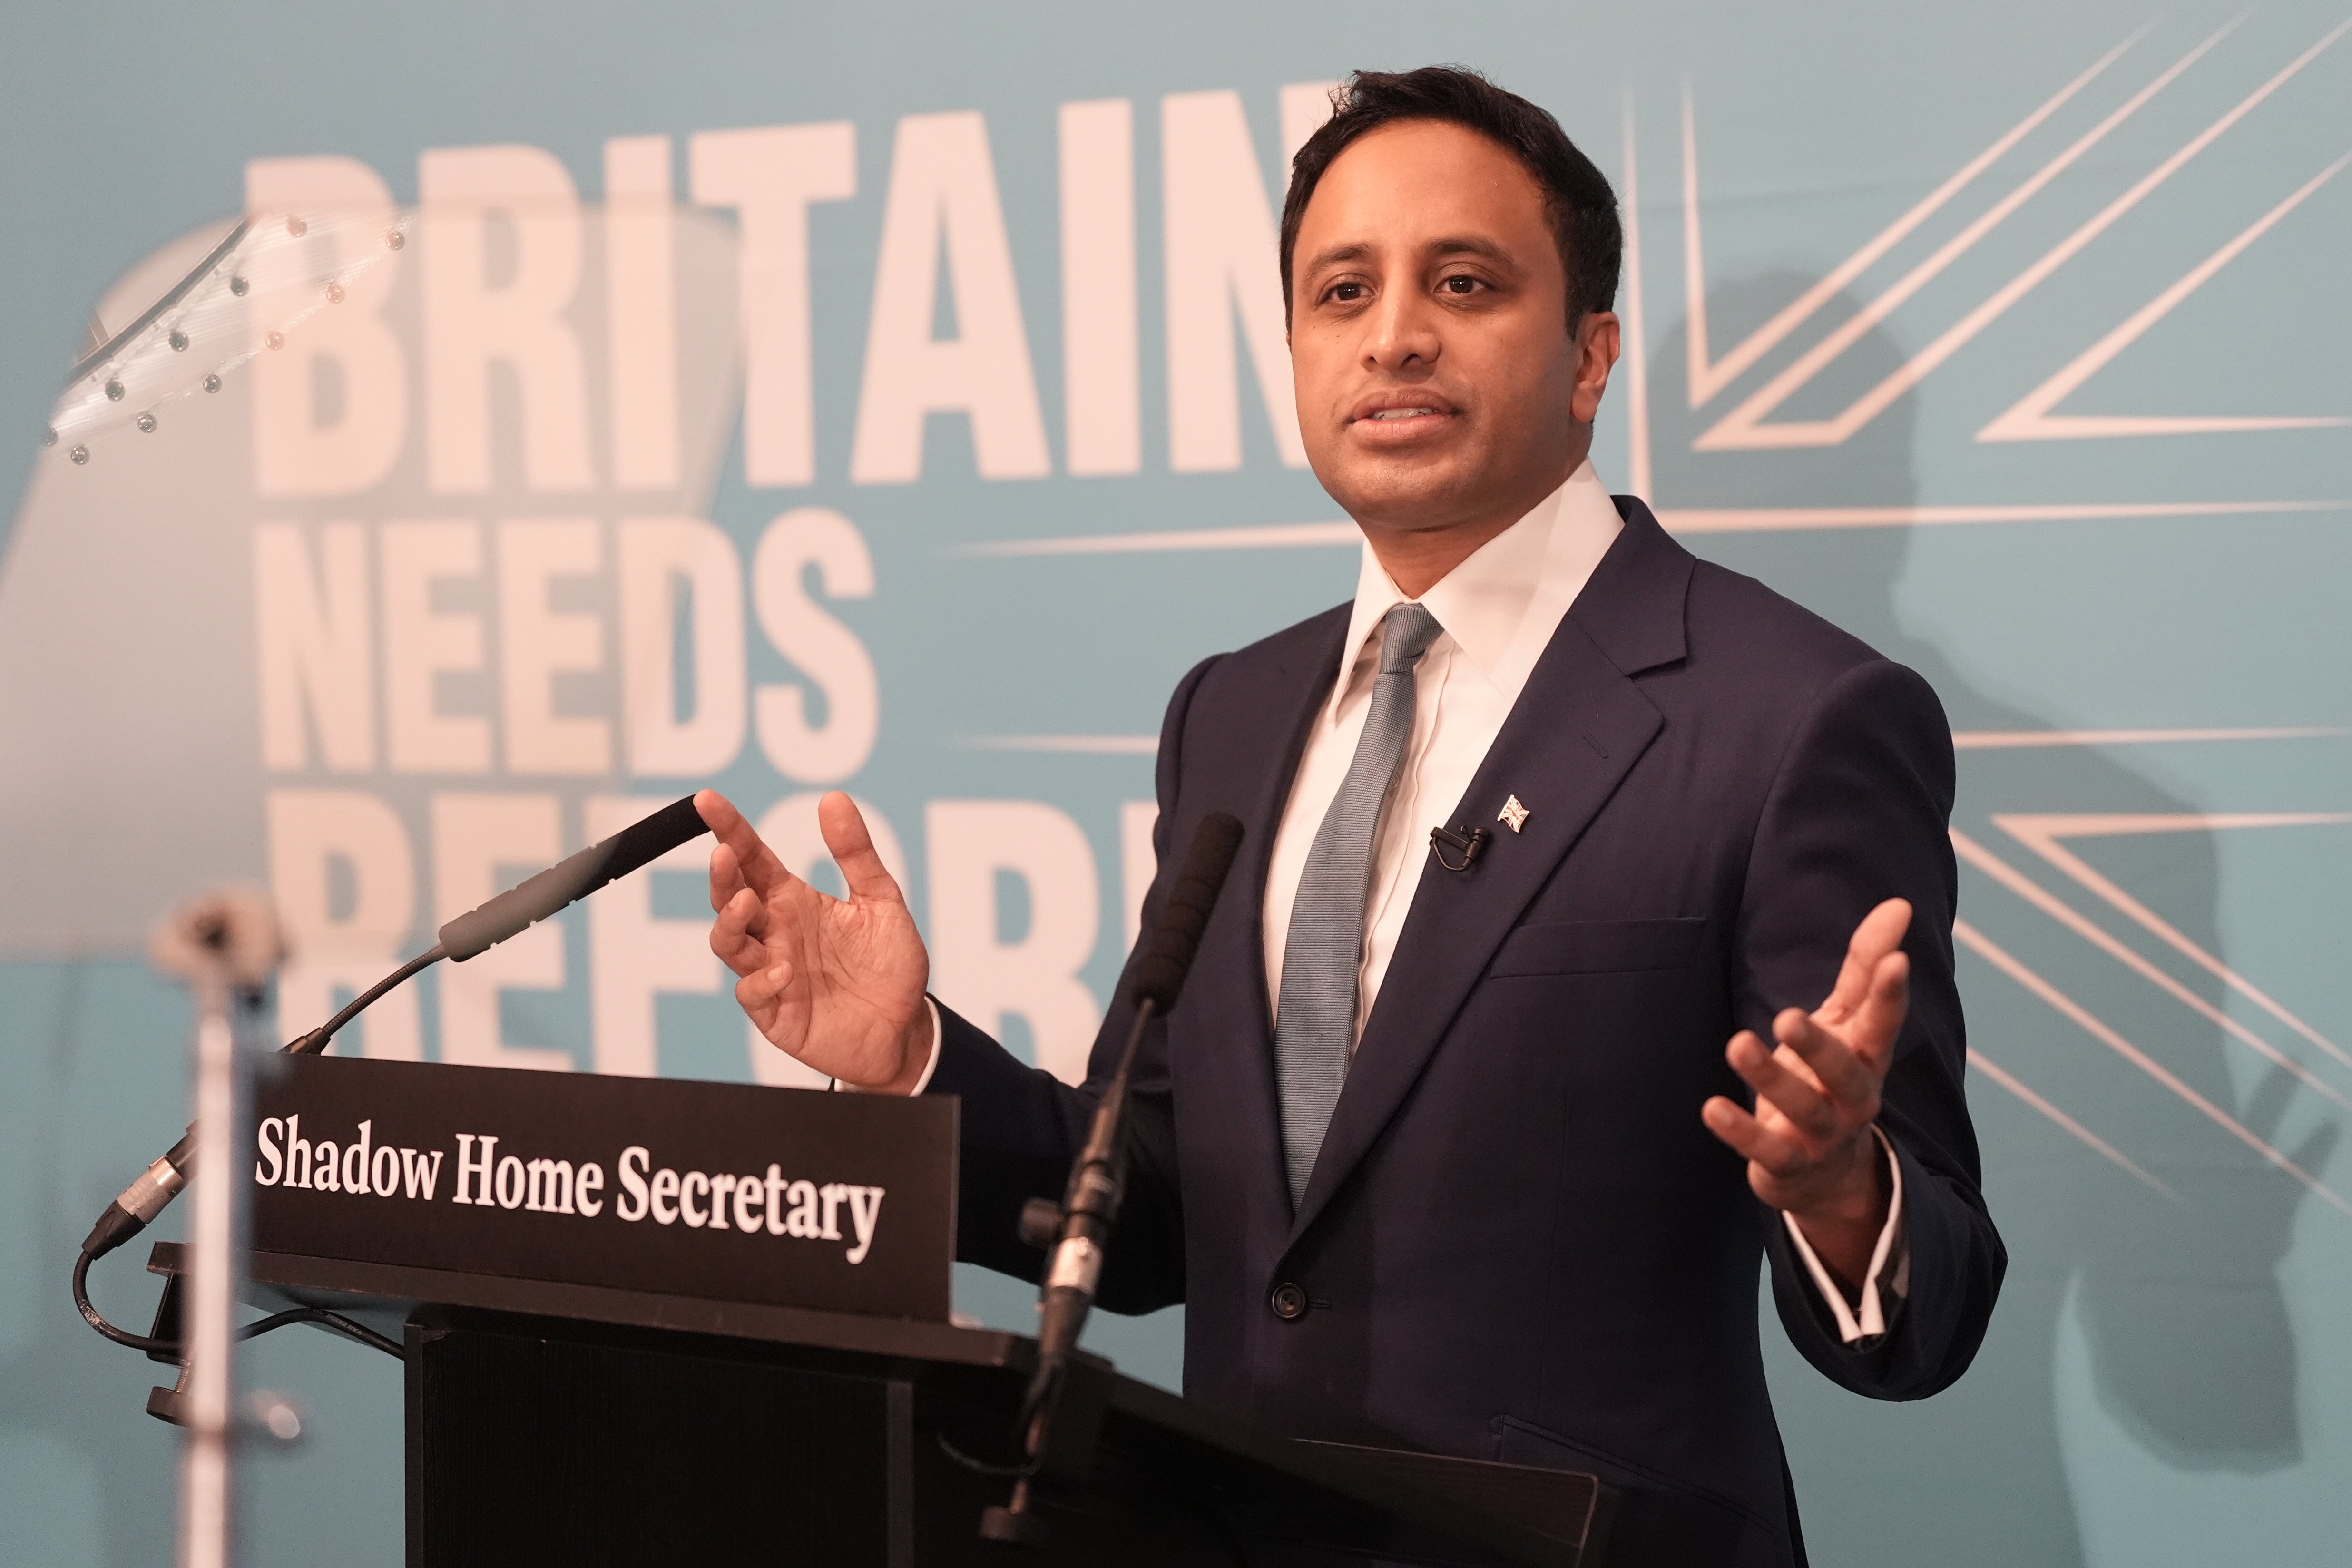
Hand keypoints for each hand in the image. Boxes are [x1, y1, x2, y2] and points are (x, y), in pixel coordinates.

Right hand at [700, 789, 932, 1093]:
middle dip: (720, 875)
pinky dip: (761, 979)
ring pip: (727, 943)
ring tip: (748, 903)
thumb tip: (833, 798)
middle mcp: (775, 933)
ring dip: (730, 921)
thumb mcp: (881, 901)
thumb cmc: (889, 965)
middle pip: (729, 897)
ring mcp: (770, 972)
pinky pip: (752, 994)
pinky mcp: (775, 1012)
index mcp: (794, 901)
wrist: (905, 1028)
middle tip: (724, 855)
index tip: (708, 800)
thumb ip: (856, 853)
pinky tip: (784, 969)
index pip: (752, 858)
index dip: (729, 828)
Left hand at [1702, 897, 1911, 1289]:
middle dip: (1818, 1046)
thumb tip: (1899, 904)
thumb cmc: (1832, 1078)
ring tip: (1737, 1044)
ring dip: (1770, 1079)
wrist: (1828, 1176)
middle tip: (1786, 1016)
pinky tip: (1712, 1107)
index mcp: (1868, 1058)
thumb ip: (1865, 967)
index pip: (1884, 1024)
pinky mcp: (1788, 1165)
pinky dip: (1740, 1131)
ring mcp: (1823, 1135)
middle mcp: (1853, 1098)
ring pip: (1802, 1110)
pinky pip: (1767, 1150)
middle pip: (1843, 1073)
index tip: (1897, 960)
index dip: (1891, 995)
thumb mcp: (1848, 1023)